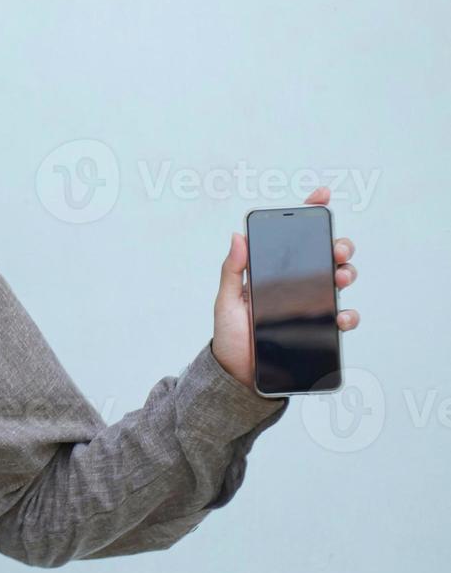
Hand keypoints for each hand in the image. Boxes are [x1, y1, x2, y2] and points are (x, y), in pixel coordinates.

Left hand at [212, 186, 359, 390]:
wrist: (238, 374)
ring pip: (337, 282)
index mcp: (271, 272)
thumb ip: (232, 270)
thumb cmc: (230, 335)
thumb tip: (237, 236)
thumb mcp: (225, 300)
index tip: (321, 197)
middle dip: (336, 246)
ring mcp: (309, 306)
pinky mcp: (318, 330)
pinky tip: (342, 314)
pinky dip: (348, 314)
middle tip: (336, 249)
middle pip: (323, 257)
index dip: (309, 214)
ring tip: (341, 276)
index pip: (292, 239)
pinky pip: (341, 318)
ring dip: (346, 273)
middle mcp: (294, 285)